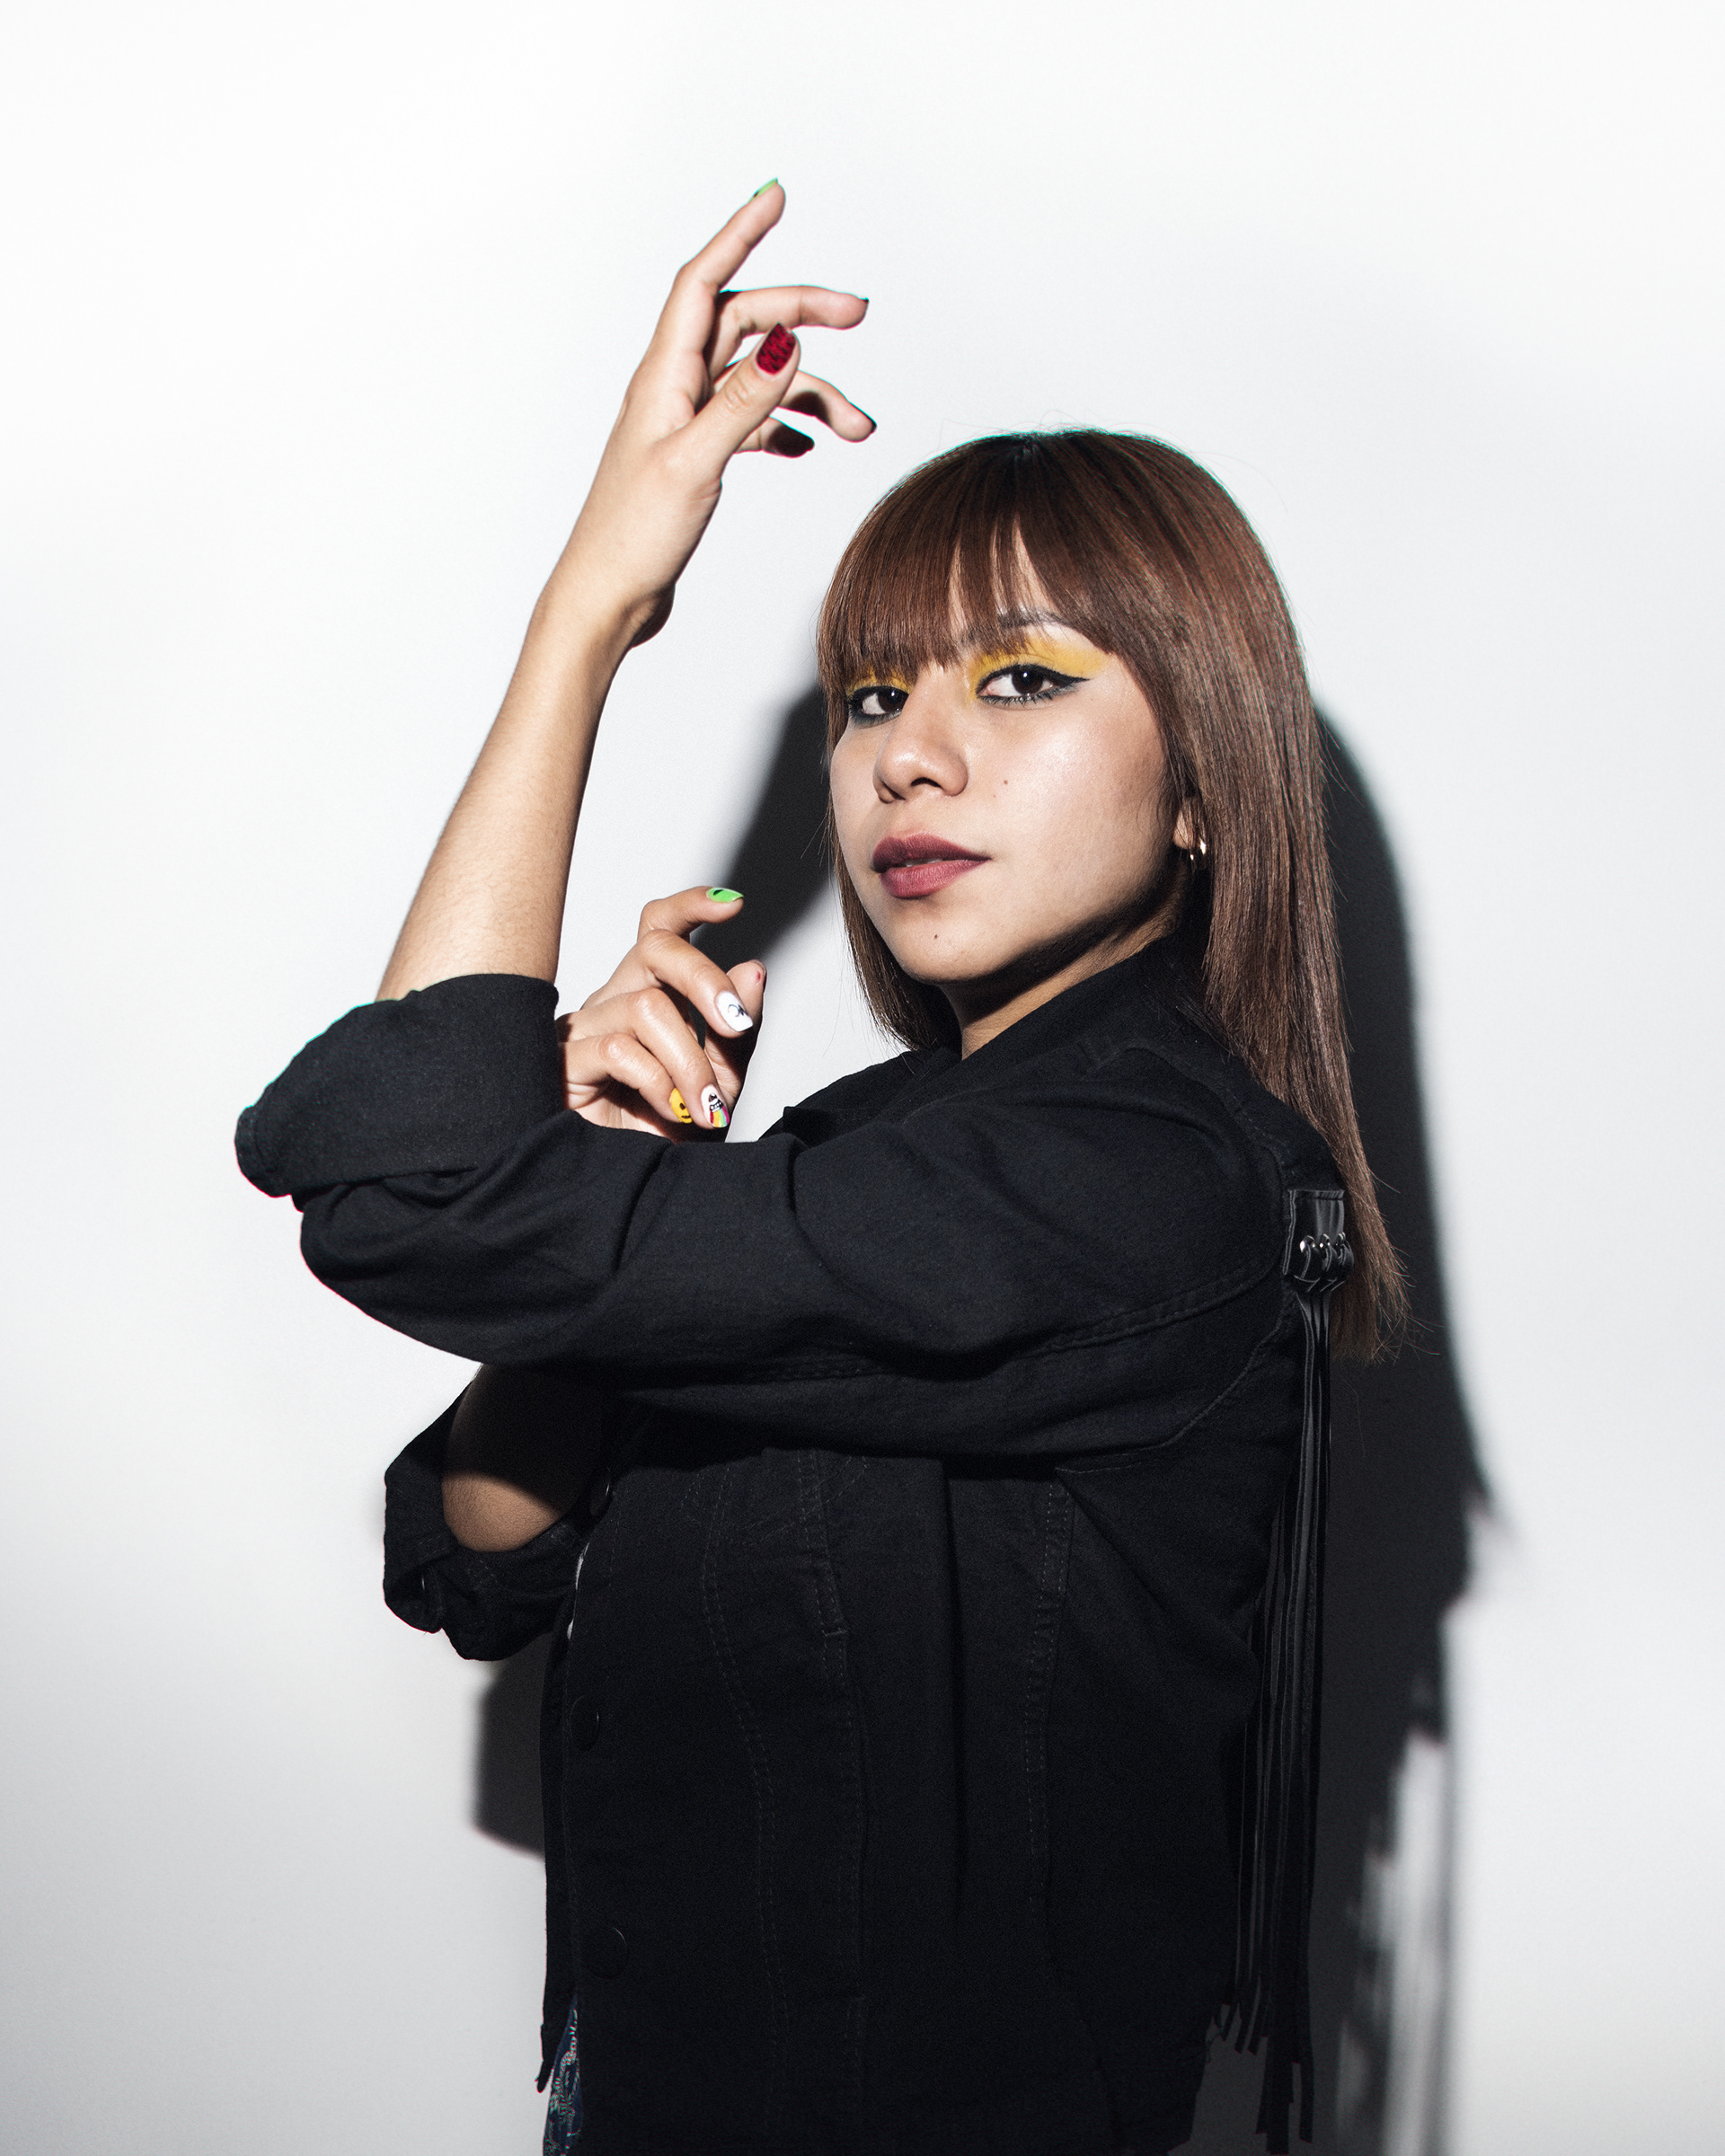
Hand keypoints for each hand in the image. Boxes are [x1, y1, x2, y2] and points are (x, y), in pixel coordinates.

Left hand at [548, 181, 873, 647]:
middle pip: (745, 324)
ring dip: (811, 393)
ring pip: (758, 379)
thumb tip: (788, 339)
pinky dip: (785, 427)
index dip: (740, 234)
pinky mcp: (696, 457)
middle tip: (860, 314)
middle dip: (803, 313)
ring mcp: (685, 422)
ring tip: (858, 428)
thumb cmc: (633, 536)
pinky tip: (809, 448)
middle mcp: (672, 389)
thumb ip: (743, 401)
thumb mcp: (695, 463)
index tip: (776, 196)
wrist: (609, 598)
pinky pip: (751, 422)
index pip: (705, 283)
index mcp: (663, 376)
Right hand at [558, 887, 764, 1135]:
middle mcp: (612, 1001)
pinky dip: (660, 1083)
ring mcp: (584, 1029)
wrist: (635, 1199)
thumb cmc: (667, 1139)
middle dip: (706, 981)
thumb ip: (735, 1029)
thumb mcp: (721, 1082)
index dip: (691, 905)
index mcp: (647, 996)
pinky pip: (621, 1050)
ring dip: (691, 1062)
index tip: (736, 905)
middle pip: (654, 948)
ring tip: (707, 1109)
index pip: (659, 930)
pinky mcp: (564, 1062)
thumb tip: (753, 968)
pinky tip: (670, 1112)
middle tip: (738, 1026)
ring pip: (647, 1006)